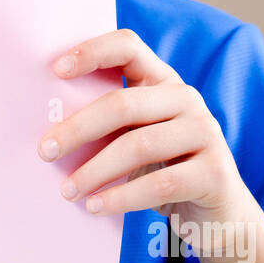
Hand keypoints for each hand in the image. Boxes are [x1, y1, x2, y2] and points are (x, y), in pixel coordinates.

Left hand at [36, 27, 251, 243]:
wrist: (218, 216)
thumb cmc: (164, 171)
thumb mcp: (137, 139)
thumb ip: (109, 125)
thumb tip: (48, 134)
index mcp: (163, 82)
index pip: (128, 47)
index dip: (92, 52)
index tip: (56, 71)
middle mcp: (187, 99)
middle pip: (123, 104)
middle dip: (77, 128)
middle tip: (45, 151)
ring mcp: (205, 133)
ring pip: (138, 146)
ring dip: (95, 171)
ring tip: (67, 190)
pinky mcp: (215, 172)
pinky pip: (159, 184)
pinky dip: (121, 197)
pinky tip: (95, 206)